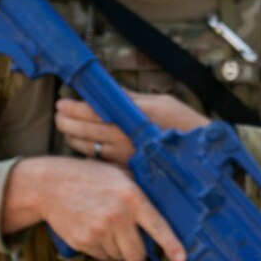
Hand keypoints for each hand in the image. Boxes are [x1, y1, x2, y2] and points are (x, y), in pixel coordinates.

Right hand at [2, 156, 185, 260]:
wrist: (51, 185)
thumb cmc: (90, 177)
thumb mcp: (120, 174)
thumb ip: (139, 191)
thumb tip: (162, 207)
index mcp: (132, 197)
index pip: (158, 226)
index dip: (171, 245)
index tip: (181, 259)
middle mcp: (118, 216)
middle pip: (136, 254)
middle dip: (135, 250)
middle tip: (128, 235)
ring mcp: (99, 231)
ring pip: (118, 256)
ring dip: (116, 247)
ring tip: (105, 224)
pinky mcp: (84, 242)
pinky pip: (102, 256)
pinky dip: (101, 248)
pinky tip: (93, 228)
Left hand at [56, 92, 210, 163]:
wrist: (201, 154)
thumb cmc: (184, 124)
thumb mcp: (160, 102)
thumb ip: (132, 98)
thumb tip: (112, 90)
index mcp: (131, 119)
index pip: (93, 113)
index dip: (74, 108)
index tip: (62, 103)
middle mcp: (125, 140)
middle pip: (85, 132)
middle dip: (67, 123)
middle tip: (59, 116)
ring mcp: (125, 157)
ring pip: (89, 149)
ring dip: (74, 139)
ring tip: (67, 130)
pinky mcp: (128, 170)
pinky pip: (101, 162)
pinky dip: (90, 154)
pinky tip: (85, 148)